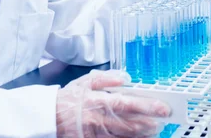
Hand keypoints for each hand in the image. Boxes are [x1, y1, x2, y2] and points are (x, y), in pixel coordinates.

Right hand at [56, 70, 170, 137]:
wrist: (48, 116)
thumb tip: (124, 78)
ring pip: (123, 137)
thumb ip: (106, 78)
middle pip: (129, 123)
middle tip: (162, 122)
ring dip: (140, 135)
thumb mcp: (85, 81)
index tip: (162, 107)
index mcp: (99, 101)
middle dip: (148, 124)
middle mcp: (99, 119)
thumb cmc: (69, 98)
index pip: (128, 103)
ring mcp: (96, 133)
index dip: (146, 106)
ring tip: (153, 132)